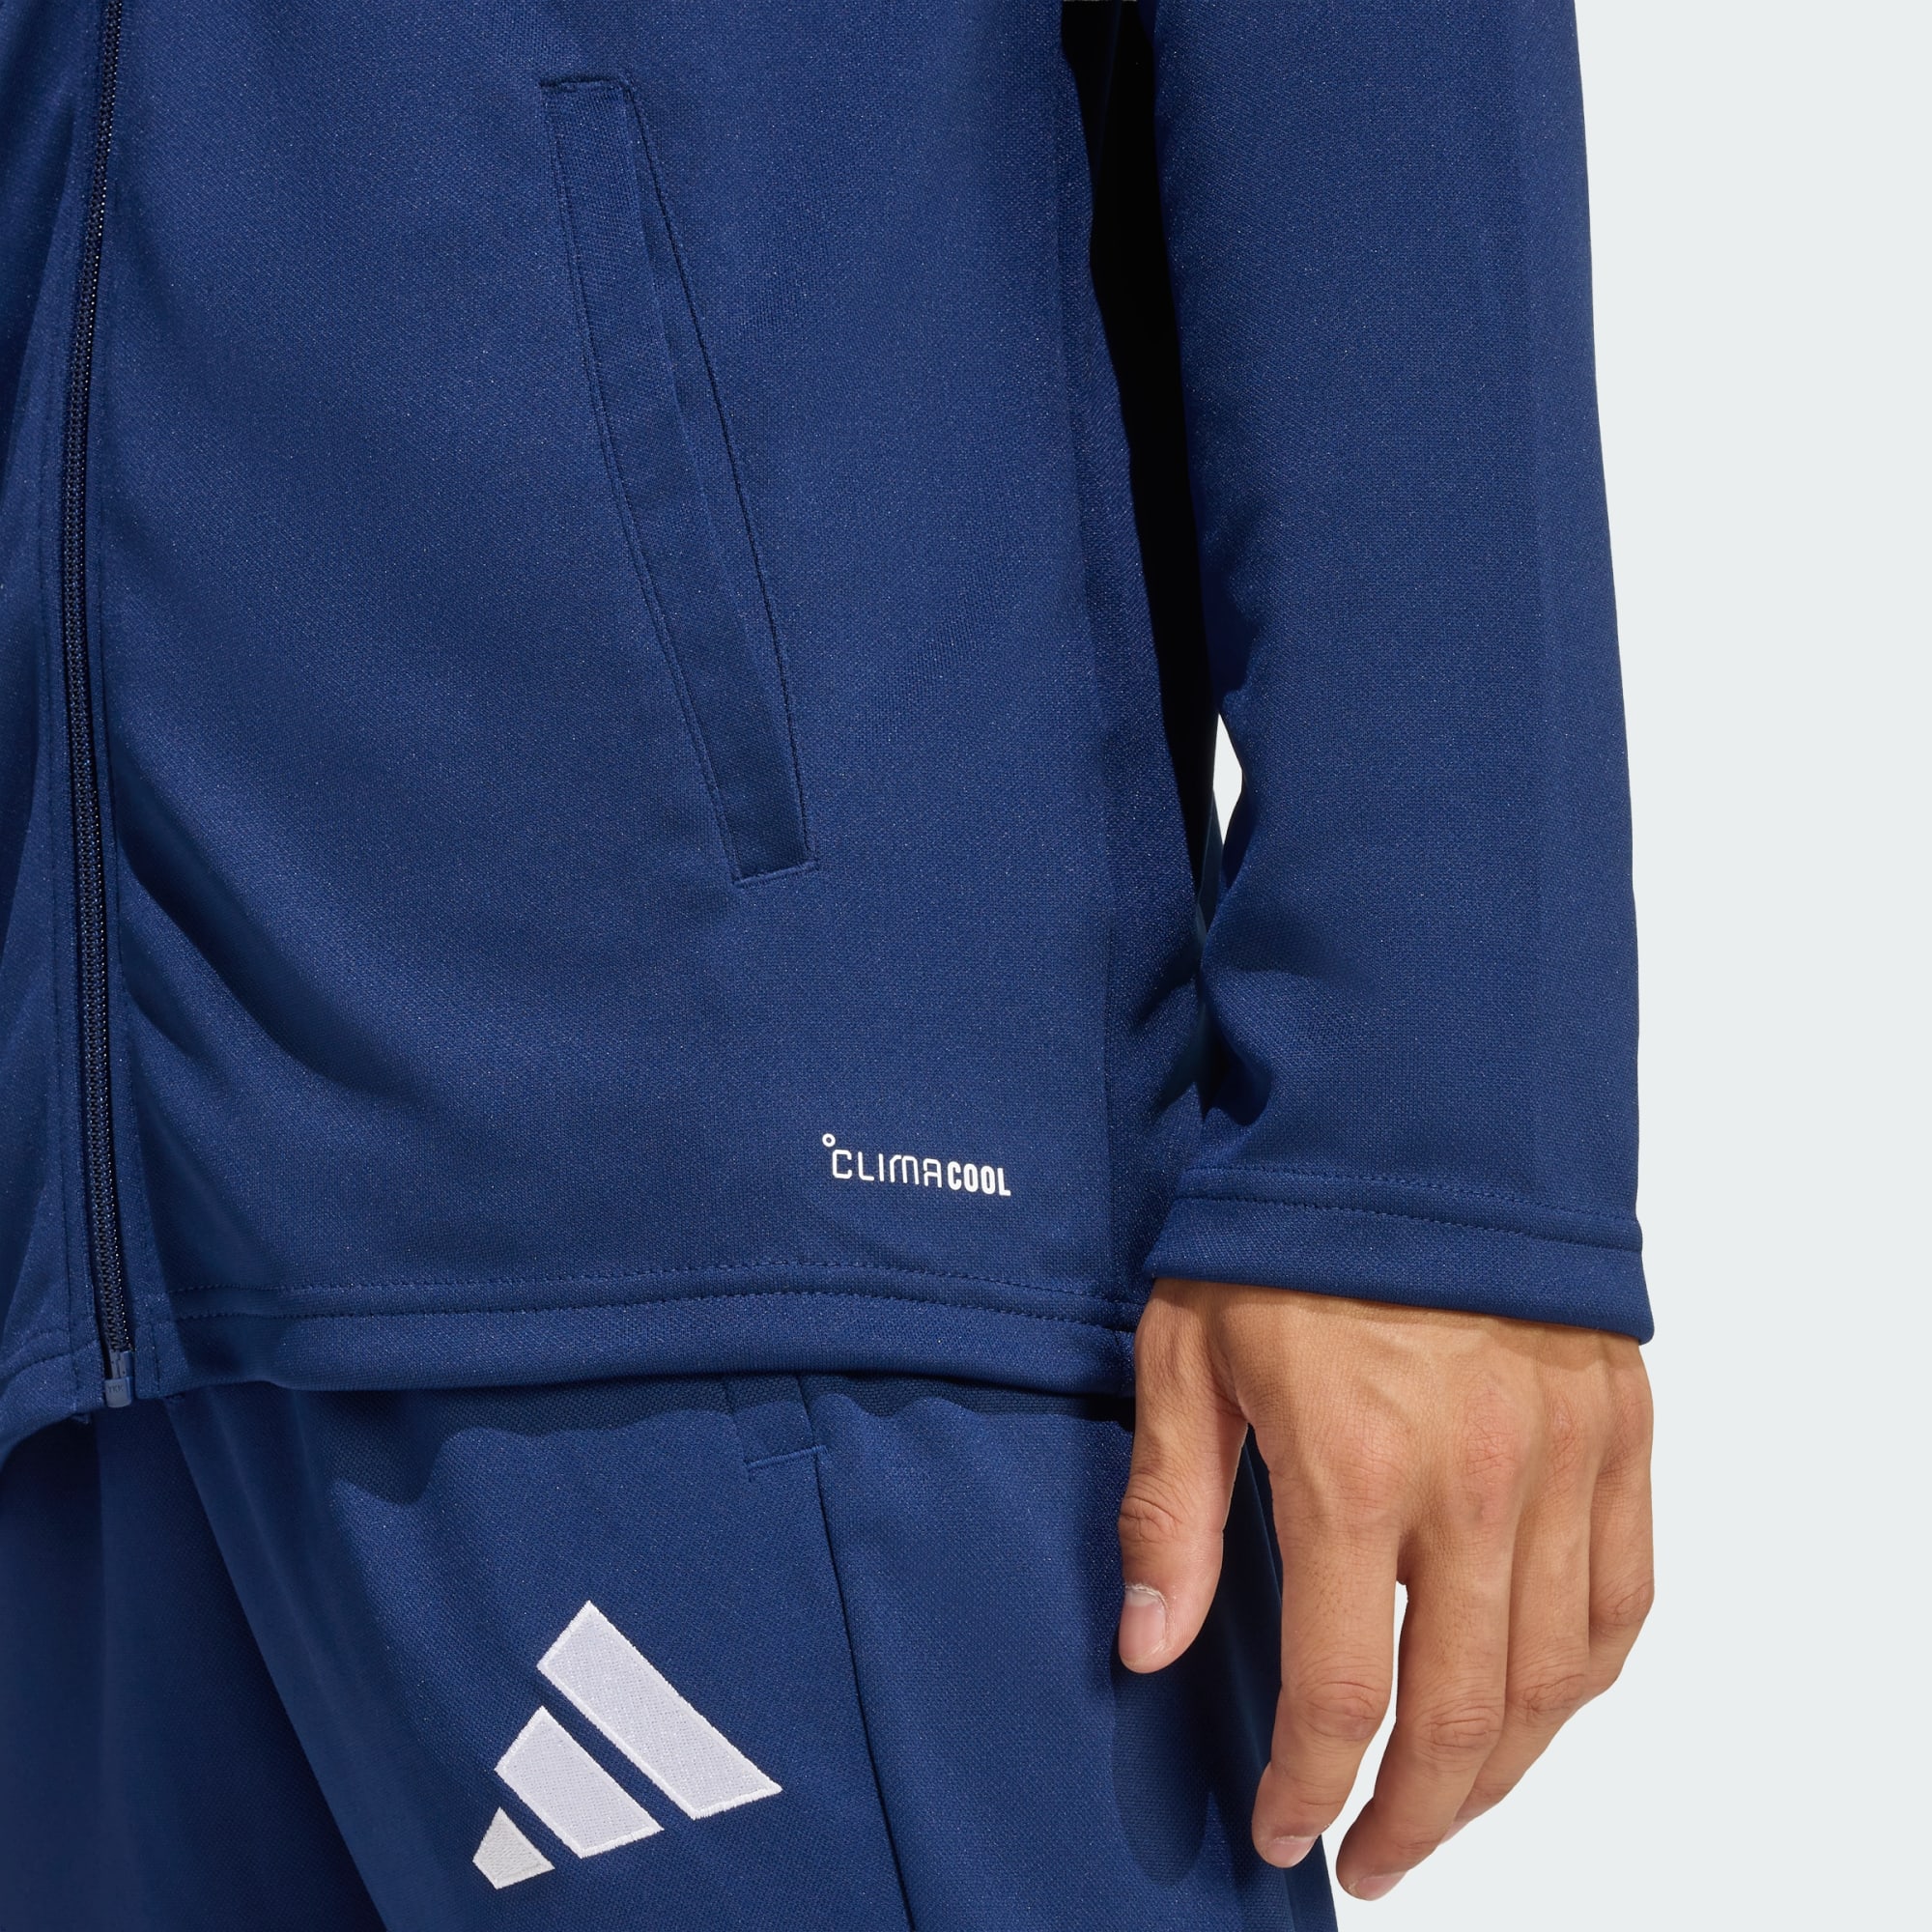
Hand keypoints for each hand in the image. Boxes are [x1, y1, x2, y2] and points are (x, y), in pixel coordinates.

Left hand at [1117, 1279, 1652, 1901]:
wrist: (1413, 1117)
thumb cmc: (1286, 1232)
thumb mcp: (1187, 1355)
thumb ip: (1172, 1508)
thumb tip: (1147, 1644)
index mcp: (1355, 1470)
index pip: (1346, 1693)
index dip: (1312, 1788)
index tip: (1284, 1829)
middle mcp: (1476, 1485)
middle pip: (1466, 1716)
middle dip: (1416, 1816)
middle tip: (1373, 1859)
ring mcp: (1563, 1462)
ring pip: (1558, 1678)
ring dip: (1505, 1771)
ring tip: (1449, 1807)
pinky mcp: (1618, 1433)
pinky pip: (1625, 1596)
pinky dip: (1589, 1675)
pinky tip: (1545, 1705)